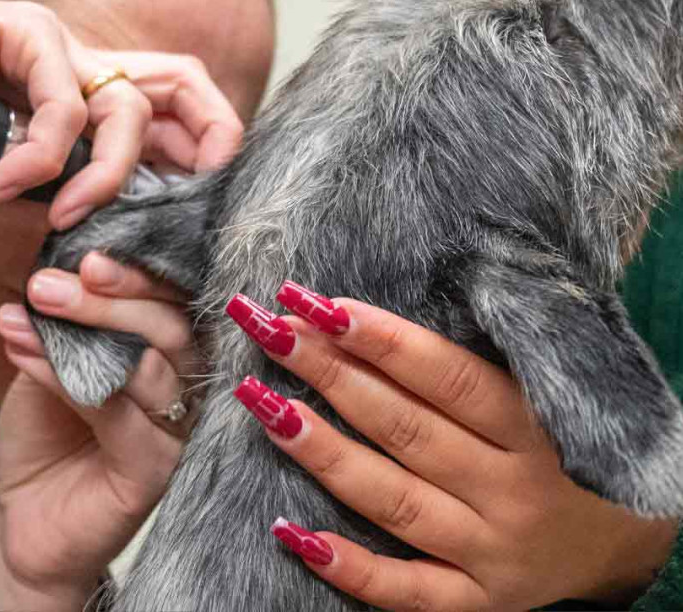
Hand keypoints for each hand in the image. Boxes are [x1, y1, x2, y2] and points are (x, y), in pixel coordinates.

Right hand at [0, 0, 242, 228]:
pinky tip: (0, 183)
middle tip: (185, 207)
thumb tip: (110, 244)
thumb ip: (54, 200)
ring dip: (104, 176)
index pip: (172, 118)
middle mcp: (84, 70)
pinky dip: (43, 155)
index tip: (191, 219)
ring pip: (129, 109)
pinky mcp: (25, 30)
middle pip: (184, 88)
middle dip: (210, 142)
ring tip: (57, 215)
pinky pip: (65, 101)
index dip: (201, 157)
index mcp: (85, 102)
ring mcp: (59, 47)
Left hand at [0, 252, 201, 608]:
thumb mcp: (54, 356)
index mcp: (170, 352)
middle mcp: (186, 386)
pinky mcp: (155, 469)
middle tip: (57, 277)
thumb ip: (67, 320)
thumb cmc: (45, 428)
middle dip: (118, 293)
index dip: (139, 269)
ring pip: (153, 363)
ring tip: (36, 300)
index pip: (173, 298)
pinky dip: (66, 374)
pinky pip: (116, 410)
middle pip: (173, 326)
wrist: (21, 517)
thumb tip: (56, 266)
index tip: (88, 250)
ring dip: (91, 324)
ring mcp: (176, 429)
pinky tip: (23, 351)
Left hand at [226, 284, 678, 610]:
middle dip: (328, 374)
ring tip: (261, 403)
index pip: (443, 374)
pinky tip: (289, 531)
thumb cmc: (558, 444)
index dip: (376, 336)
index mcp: (531, 425)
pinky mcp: (476, 602)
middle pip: (403, 426)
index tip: (313, 301)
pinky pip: (405, 591)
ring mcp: (492, 551)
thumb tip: (360, 319)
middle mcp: (512, 489)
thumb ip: (462, 366)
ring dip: (320, 450)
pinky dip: (348, 566)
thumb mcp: (533, 395)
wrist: (621, 538)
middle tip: (270, 331)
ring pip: (393, 500)